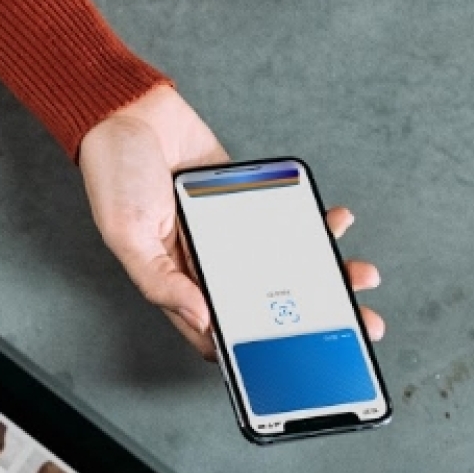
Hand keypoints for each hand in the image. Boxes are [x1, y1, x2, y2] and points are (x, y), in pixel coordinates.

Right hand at [77, 85, 385, 358]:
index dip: (256, 352)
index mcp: (176, 282)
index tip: (297, 358)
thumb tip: (201, 319)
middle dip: (312, 316)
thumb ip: (160, 281)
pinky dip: (315, 222)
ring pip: (285, 266)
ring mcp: (231, 236)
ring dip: (325, 272)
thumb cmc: (114, 175)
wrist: (133, 113)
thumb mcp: (127, 234)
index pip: (221, 331)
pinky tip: (337, 222)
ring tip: (360, 276)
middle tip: (355, 324)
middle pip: (265, 304)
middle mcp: (207, 265)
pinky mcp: (247, 205)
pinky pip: (287, 221)